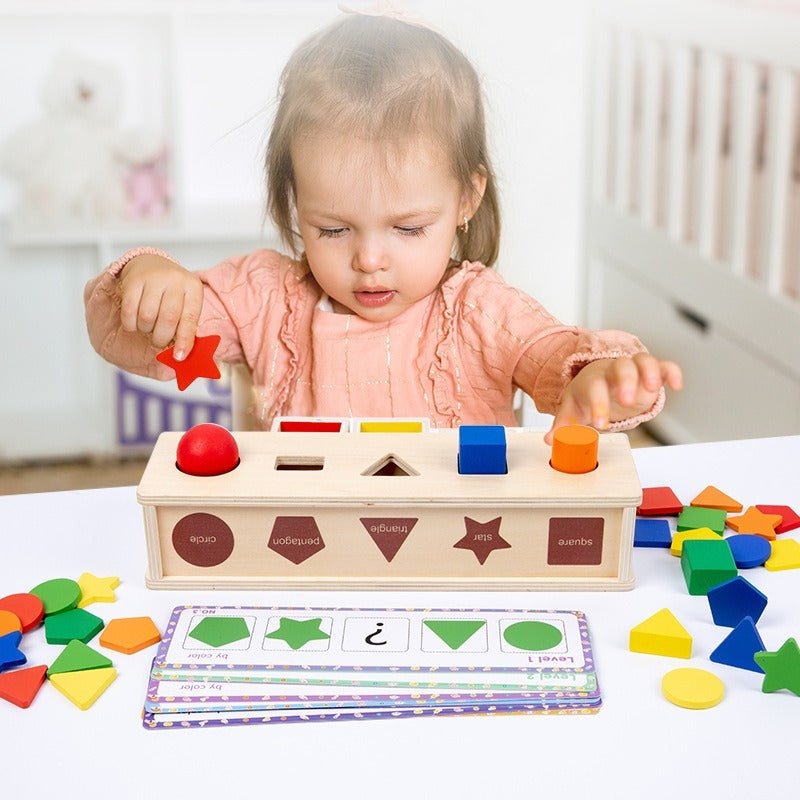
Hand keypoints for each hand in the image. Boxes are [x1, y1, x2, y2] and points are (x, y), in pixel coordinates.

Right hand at [118, 254, 202, 359]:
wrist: (151, 264)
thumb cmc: (171, 292)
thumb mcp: (185, 304)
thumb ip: (185, 326)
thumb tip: (180, 354)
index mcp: (193, 287)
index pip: (190, 318)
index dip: (185, 340)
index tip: (179, 357)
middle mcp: (175, 279)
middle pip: (168, 318)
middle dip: (162, 338)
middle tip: (159, 341)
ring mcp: (153, 278)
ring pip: (147, 316)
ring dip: (146, 330)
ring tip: (148, 327)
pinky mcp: (133, 280)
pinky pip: (129, 310)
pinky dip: (131, 324)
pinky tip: (135, 323)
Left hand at [543, 354, 682, 443]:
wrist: (600, 380)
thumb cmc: (587, 395)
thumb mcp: (573, 409)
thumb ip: (563, 426)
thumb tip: (550, 440)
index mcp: (593, 379)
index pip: (594, 387)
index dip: (597, 404)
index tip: (600, 424)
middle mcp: (614, 370)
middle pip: (620, 367)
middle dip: (625, 382)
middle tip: (626, 402)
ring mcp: (634, 368)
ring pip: (643, 360)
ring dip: (649, 372)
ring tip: (652, 390)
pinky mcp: (652, 372)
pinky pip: (664, 365)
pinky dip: (671, 372)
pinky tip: (676, 386)